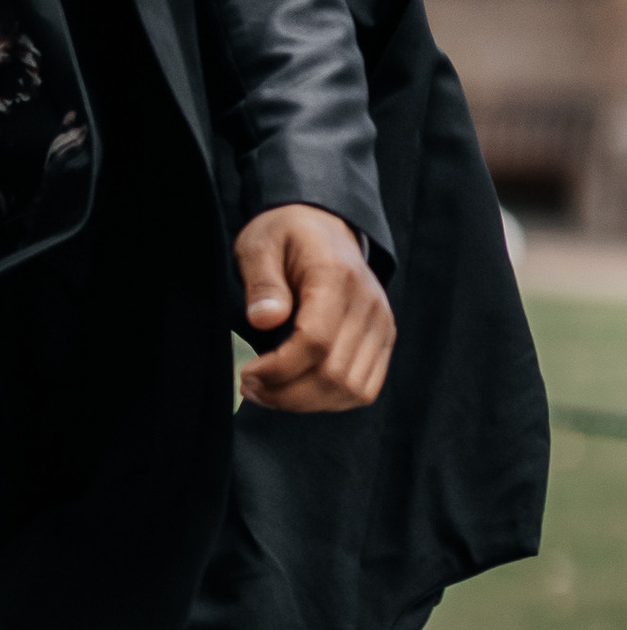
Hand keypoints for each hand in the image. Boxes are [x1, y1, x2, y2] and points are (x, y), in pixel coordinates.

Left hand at [233, 204, 395, 413]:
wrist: (324, 226)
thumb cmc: (287, 236)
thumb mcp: (260, 245)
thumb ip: (262, 282)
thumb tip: (264, 320)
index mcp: (337, 278)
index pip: (315, 342)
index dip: (278, 369)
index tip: (246, 372)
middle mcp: (368, 304)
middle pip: (333, 374)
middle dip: (285, 393)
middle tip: (249, 387)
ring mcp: (380, 325)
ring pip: (350, 389)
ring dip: (304, 402)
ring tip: (268, 392)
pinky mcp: (382, 339)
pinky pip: (363, 389)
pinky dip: (329, 400)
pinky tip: (297, 391)